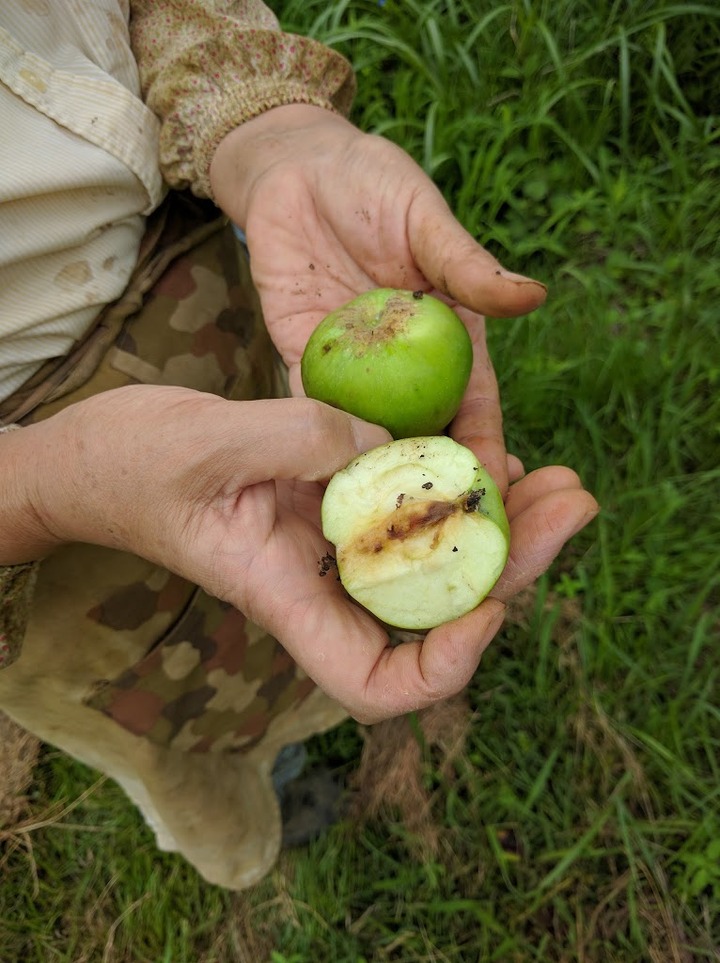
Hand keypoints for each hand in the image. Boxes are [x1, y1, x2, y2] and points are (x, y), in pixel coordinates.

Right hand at [10, 385, 597, 723]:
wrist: (100, 460)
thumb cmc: (127, 468)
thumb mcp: (203, 446)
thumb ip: (293, 439)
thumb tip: (387, 440)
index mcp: (282, 596)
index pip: (373, 684)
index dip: (443, 666)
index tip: (485, 608)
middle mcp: (320, 583)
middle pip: (435, 617)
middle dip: (514, 572)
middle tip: (573, 507)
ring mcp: (332, 545)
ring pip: (438, 564)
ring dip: (508, 529)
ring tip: (560, 483)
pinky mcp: (336, 502)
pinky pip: (413, 510)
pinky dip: (462, 487)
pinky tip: (496, 453)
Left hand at [209, 105, 546, 492]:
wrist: (294, 170)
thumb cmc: (371, 183)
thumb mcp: (424, 220)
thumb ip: (467, 267)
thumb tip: (534, 295)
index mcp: (448, 338)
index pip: (475, 407)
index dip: (485, 451)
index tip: (495, 497)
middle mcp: (405, 366)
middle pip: (426, 437)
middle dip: (434, 485)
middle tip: (441, 539)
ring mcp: (355, 369)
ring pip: (371, 435)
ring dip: (377, 478)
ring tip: (382, 530)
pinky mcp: (304, 359)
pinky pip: (315, 406)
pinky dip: (322, 439)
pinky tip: (324, 480)